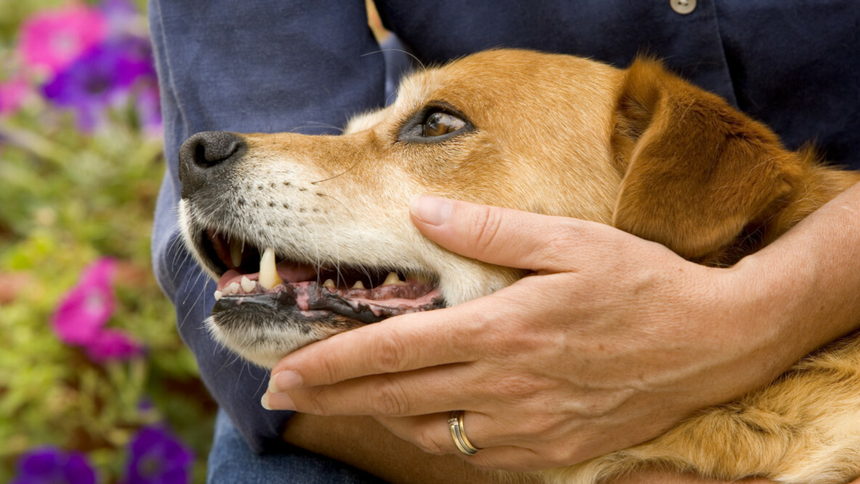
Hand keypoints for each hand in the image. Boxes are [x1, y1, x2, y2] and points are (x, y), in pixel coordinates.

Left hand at [264, 193, 859, 472]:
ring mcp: (531, 426)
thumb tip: (421, 216)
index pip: (396, 351)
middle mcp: (508, 386)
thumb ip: (488, 231)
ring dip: (381, 418)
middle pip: (398, 398)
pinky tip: (423, 421)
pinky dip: (437, 437)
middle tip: (285, 394)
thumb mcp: (570, 240)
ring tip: (347, 402)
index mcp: (504, 330)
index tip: (287, 370)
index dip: (334, 362)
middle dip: (334, 396)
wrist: (713, 343)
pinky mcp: (555, 450)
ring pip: (432, 433)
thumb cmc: (642, 283)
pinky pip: (477, 452)